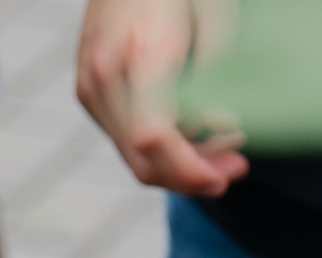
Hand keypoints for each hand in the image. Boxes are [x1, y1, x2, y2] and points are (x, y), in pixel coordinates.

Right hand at [76, 0, 246, 196]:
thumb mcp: (216, 18)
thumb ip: (218, 79)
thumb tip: (222, 128)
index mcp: (142, 54)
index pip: (157, 138)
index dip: (190, 170)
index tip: (226, 174)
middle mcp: (106, 76)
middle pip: (143, 159)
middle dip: (190, 176)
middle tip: (235, 168)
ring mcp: (90, 86)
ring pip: (132, 155)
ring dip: (177, 165)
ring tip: (220, 152)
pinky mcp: (86, 90)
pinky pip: (123, 136)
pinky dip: (157, 147)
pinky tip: (189, 133)